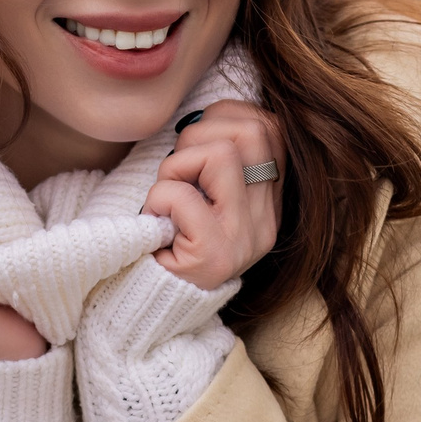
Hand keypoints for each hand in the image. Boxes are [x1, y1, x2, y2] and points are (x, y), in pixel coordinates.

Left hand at [147, 98, 283, 289]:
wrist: (148, 307)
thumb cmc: (167, 239)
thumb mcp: (204, 194)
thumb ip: (217, 157)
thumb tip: (208, 114)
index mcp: (269, 201)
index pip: (272, 127)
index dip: (226, 117)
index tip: (196, 142)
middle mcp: (267, 220)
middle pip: (253, 129)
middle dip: (199, 135)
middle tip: (177, 171)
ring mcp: (245, 239)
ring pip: (221, 153)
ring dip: (176, 166)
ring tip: (168, 197)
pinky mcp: (215, 255)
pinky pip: (183, 195)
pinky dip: (159, 198)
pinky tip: (157, 222)